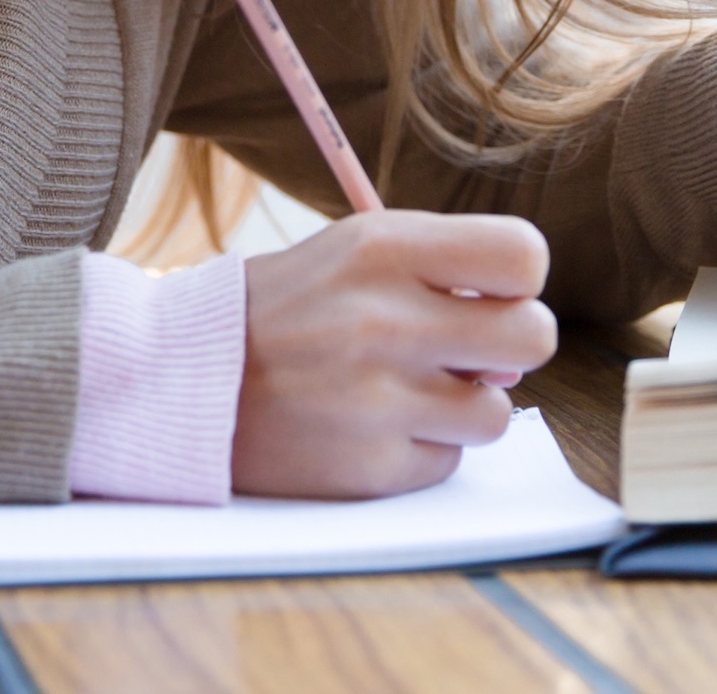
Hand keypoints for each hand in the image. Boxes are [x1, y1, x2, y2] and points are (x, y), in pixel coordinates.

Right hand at [231, 210, 557, 497]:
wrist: (182, 379)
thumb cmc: (286, 310)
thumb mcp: (354, 253)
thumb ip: (442, 275)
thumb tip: (520, 337)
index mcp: (383, 248)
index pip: (522, 254)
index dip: (519, 278)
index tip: (490, 292)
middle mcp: (385, 320)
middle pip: (534, 336)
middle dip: (511, 345)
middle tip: (467, 350)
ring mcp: (377, 400)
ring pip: (496, 411)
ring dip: (462, 406)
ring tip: (405, 389)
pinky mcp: (369, 468)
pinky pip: (447, 461)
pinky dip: (419, 448)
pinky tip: (370, 426)